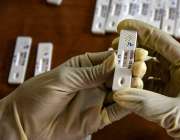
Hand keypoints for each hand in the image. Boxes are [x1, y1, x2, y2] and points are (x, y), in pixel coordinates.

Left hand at [0, 50, 146, 139]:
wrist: (24, 124)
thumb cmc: (36, 95)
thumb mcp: (63, 78)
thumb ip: (90, 72)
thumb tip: (114, 61)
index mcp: (84, 68)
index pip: (109, 59)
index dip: (123, 55)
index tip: (136, 52)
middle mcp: (93, 83)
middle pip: (118, 75)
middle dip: (130, 70)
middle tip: (139, 67)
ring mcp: (97, 100)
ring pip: (121, 92)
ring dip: (131, 87)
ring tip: (138, 81)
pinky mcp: (98, 118)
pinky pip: (116, 111)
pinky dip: (126, 105)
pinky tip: (132, 98)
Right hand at [113, 19, 179, 139]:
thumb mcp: (177, 113)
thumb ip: (147, 104)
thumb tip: (121, 93)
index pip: (163, 42)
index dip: (142, 32)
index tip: (124, 27)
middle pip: (154, 53)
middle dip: (135, 50)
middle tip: (117, 47)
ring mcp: (173, 86)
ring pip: (149, 70)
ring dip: (134, 70)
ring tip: (119, 69)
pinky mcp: (166, 98)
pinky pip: (147, 87)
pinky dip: (136, 86)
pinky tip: (127, 87)